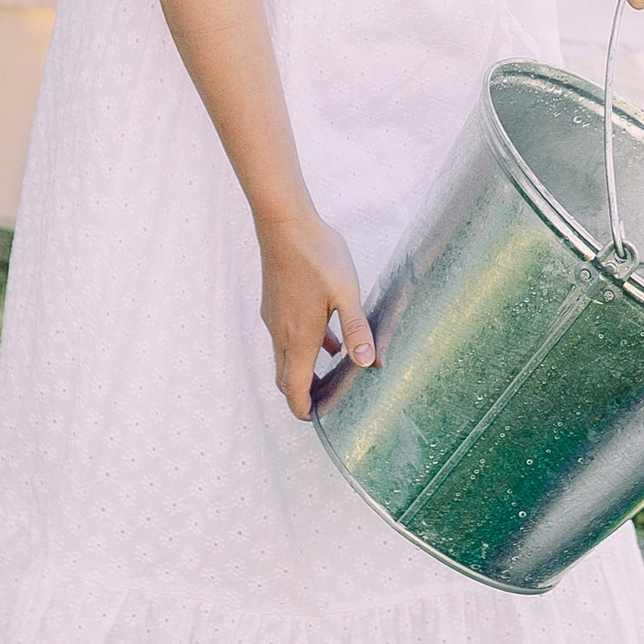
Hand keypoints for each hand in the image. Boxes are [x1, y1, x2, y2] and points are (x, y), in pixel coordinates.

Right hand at [257, 204, 373, 419]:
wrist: (284, 223)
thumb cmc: (317, 256)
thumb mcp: (346, 293)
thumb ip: (356, 330)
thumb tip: (369, 363)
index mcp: (298, 338)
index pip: (293, 389)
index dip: (303, 409)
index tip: (316, 419)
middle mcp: (280, 333)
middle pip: (285, 378)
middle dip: (302, 395)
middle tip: (325, 402)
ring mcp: (274, 317)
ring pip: (284, 357)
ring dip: (303, 370)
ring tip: (330, 373)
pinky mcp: (275, 302)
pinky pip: (286, 336)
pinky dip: (302, 346)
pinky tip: (326, 336)